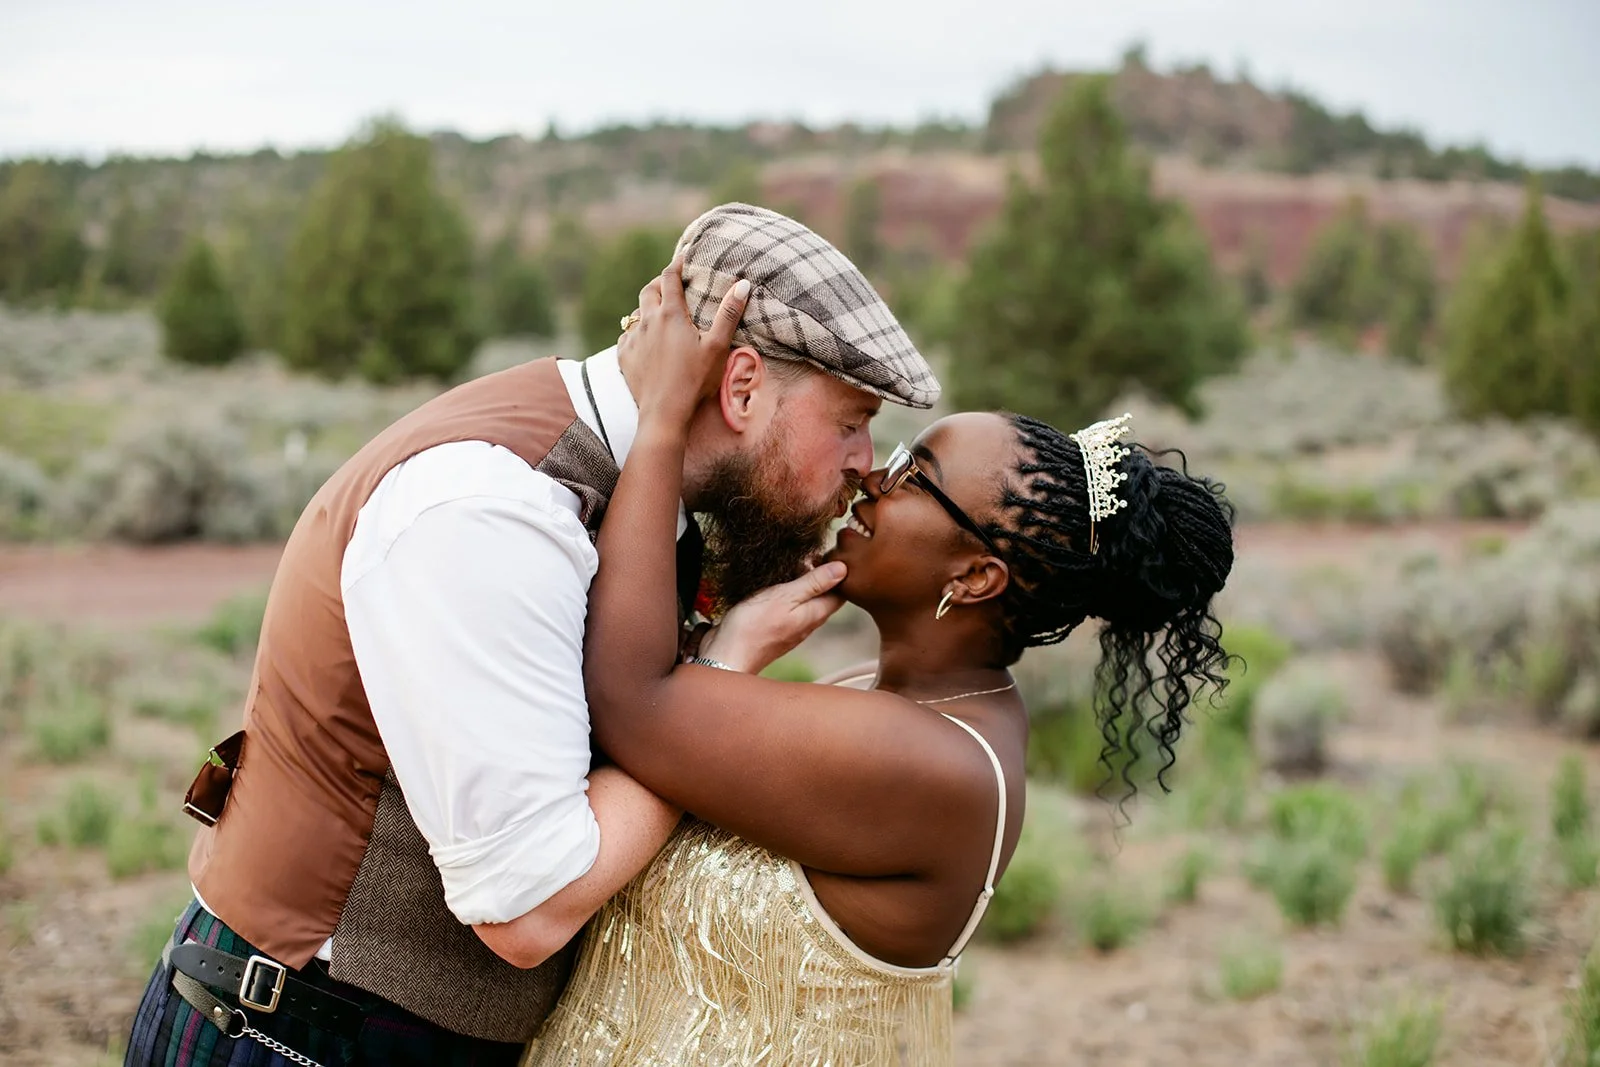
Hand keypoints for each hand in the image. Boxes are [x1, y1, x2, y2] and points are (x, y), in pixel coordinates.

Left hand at [622, 259, 749, 429]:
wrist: (664, 414)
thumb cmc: (695, 380)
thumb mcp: (718, 346)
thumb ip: (729, 314)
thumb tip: (743, 284)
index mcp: (670, 315)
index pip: (670, 277)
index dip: (677, 264)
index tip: (684, 257)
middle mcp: (648, 322)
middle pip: (649, 290)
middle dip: (660, 282)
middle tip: (671, 283)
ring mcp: (633, 339)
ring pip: (637, 313)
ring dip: (648, 308)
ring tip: (660, 312)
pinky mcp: (624, 357)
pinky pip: (627, 336)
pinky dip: (636, 332)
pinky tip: (645, 340)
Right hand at [696, 562, 847, 673]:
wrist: (727, 655)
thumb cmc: (755, 625)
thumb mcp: (786, 596)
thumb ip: (814, 583)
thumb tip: (843, 569)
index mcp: (816, 614)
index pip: (841, 592)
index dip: (838, 572)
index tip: (826, 554)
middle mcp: (808, 623)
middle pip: (824, 596)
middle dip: (820, 575)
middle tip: (806, 556)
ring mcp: (792, 628)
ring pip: (806, 601)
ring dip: (802, 582)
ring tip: (790, 565)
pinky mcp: (776, 628)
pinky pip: (790, 607)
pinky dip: (788, 592)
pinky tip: (775, 584)